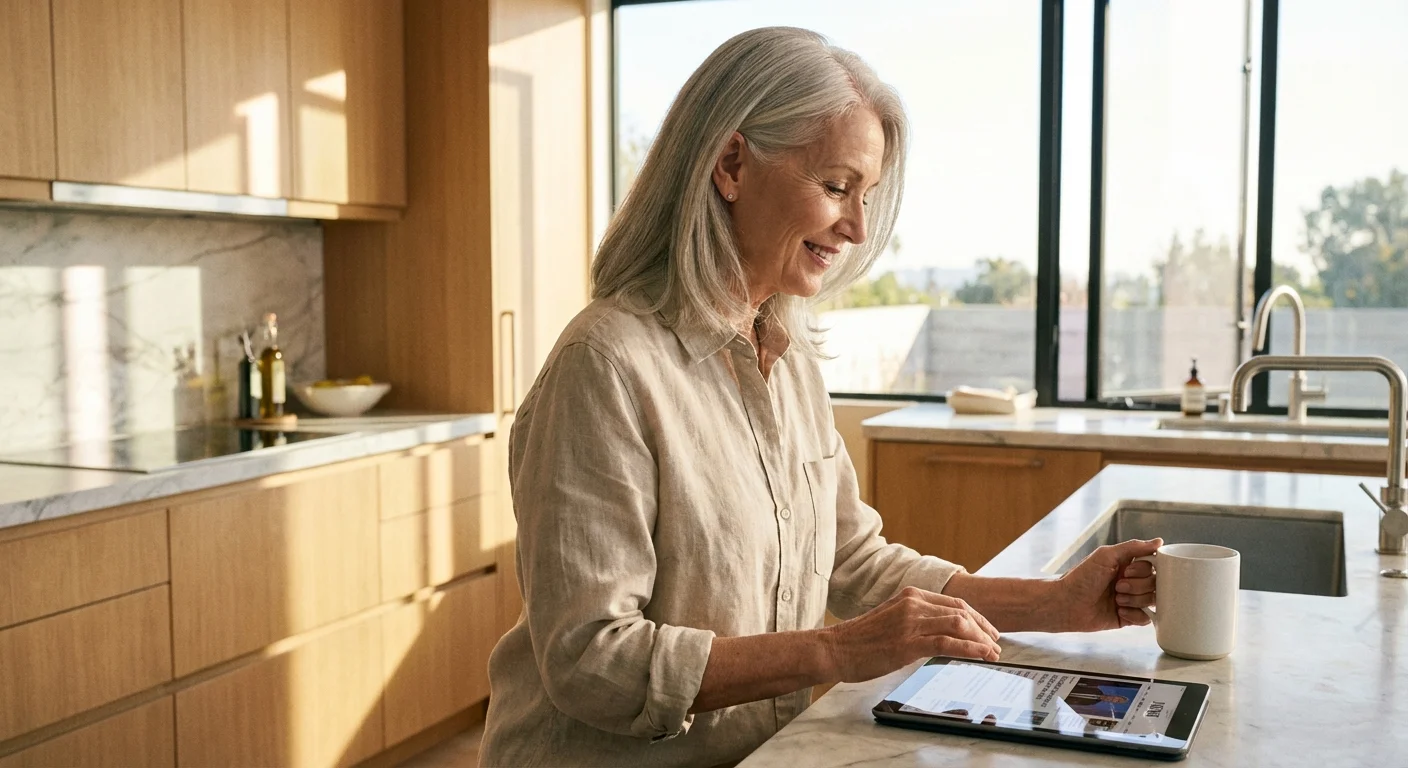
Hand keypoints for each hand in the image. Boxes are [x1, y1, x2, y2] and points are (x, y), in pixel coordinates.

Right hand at [819, 586, 1001, 682]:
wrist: (835, 649)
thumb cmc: (860, 640)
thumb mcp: (891, 620)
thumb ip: (915, 620)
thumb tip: (939, 632)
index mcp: (910, 595)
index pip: (954, 602)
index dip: (978, 617)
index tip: (989, 631)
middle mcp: (913, 603)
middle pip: (962, 612)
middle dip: (985, 629)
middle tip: (997, 644)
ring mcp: (911, 622)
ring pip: (959, 624)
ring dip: (982, 640)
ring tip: (993, 653)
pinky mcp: (908, 643)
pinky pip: (948, 643)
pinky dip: (970, 649)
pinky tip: (981, 655)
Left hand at [1053, 538, 1161, 631]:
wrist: (1066, 603)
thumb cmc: (1081, 577)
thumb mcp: (1106, 555)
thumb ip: (1133, 547)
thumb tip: (1159, 542)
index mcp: (1127, 565)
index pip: (1153, 565)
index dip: (1142, 570)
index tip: (1126, 571)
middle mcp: (1132, 581)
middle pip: (1155, 584)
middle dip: (1136, 586)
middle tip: (1117, 586)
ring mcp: (1131, 600)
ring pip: (1153, 601)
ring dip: (1134, 600)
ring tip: (1116, 600)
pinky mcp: (1129, 617)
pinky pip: (1146, 618)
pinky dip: (1134, 615)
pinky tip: (1119, 611)